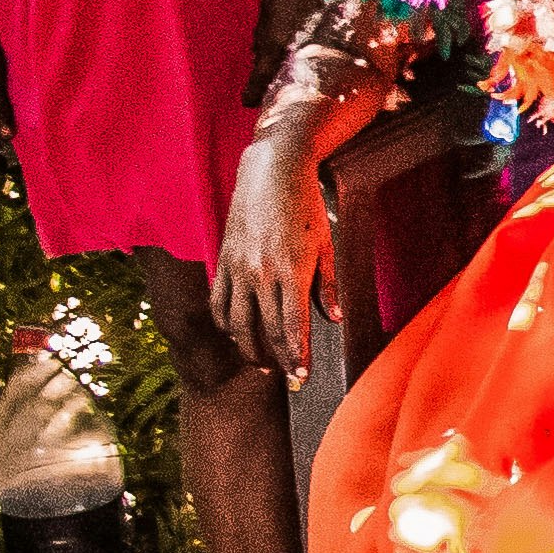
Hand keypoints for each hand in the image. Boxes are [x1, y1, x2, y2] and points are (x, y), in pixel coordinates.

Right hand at [209, 161, 323, 374]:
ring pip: (236, 322)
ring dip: (247, 347)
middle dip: (277, 359)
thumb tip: (335, 320)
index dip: (297, 355)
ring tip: (261, 364)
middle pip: (265, 330)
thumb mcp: (326, 245)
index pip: (293, 326)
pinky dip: (225, 323)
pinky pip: (218, 301)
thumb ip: (328, 285)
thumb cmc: (306, 207)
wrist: (270, 173)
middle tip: (287, 379)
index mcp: (291, 271)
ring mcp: (237, 268)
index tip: (302, 376)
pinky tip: (235, 333)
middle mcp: (260, 273)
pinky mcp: (222, 260)